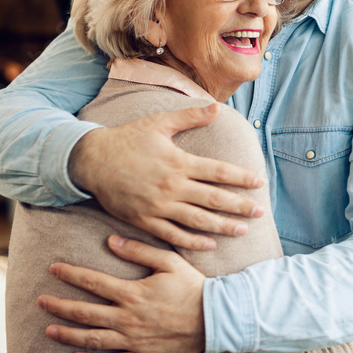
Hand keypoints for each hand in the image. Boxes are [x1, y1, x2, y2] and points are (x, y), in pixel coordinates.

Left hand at [39, 236, 205, 352]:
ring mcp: (134, 341)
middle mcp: (128, 318)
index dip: (70, 274)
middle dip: (59, 306)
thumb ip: (138, 250)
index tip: (53, 269)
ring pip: (93, 339)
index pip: (93, 282)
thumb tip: (111, 241)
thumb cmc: (193, 287)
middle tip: (40, 301)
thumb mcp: (169, 261)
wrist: (216, 319)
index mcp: (132, 293)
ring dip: (68, 335)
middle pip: (84, 312)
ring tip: (49, 330)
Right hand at [69, 104, 263, 249]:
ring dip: (223, 226)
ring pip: (197, 220)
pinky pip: (173, 235)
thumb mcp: (159, 123)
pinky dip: (193, 241)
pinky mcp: (144, 220)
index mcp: (178, 162)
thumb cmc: (127, 138)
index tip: (259, 182)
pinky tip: (209, 244)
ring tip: (243, 230)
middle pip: (213, 199)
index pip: (218, 172)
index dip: (241, 178)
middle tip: (260, 211)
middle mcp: (171, 186)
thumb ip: (190, 117)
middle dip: (240, 206)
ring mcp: (158, 206)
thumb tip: (216, 108)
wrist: (91, 160)